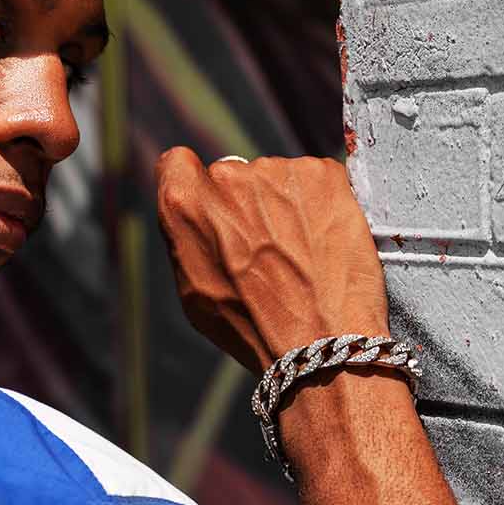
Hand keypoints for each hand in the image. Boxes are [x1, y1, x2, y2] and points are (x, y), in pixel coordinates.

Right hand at [154, 150, 391, 374]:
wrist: (319, 340)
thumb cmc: (254, 326)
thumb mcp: (194, 291)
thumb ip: (187, 239)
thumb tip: (196, 218)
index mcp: (185, 203)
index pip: (178, 164)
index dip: (196, 184)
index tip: (213, 203)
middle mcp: (229, 176)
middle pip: (233, 173)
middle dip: (246, 201)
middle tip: (267, 245)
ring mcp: (278, 171)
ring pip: (277, 178)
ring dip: (286, 204)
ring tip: (301, 252)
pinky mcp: (323, 174)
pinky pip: (316, 180)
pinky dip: (322, 203)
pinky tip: (325, 241)